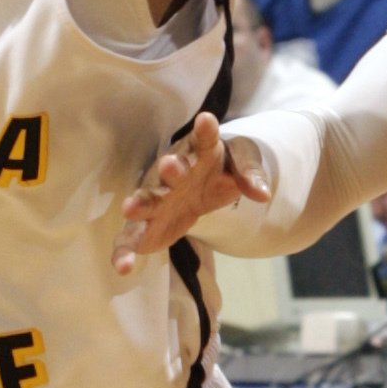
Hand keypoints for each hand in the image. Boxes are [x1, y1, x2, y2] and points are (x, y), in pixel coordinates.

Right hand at [110, 112, 269, 273]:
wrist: (200, 189)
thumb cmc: (220, 169)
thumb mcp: (241, 164)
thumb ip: (251, 175)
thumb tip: (264, 194)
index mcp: (196, 152)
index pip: (204, 140)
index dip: (206, 132)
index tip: (208, 120)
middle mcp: (169, 172)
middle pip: (169, 171)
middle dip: (170, 169)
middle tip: (171, 165)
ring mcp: (154, 199)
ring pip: (145, 201)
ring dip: (140, 204)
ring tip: (130, 209)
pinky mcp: (144, 225)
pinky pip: (131, 238)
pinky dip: (123, 252)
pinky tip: (122, 267)